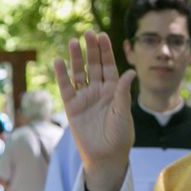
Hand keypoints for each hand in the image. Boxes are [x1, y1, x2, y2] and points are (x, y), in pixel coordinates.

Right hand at [54, 31, 135, 190]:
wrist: (106, 157)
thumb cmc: (120, 137)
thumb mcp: (123, 114)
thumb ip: (123, 93)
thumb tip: (130, 72)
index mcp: (114, 91)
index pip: (109, 66)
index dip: (106, 52)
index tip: (103, 36)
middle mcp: (99, 91)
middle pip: (94, 66)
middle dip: (91, 50)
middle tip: (88, 33)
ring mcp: (85, 97)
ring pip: (79, 73)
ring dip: (77, 58)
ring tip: (74, 42)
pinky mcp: (72, 107)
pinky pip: (66, 88)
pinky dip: (62, 75)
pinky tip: (59, 61)